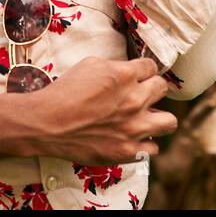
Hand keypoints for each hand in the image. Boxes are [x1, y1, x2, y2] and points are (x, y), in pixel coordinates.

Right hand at [18, 55, 176, 164]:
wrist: (47, 124)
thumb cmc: (64, 92)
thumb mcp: (89, 65)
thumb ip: (115, 67)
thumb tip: (128, 71)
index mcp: (125, 76)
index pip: (152, 67)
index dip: (144, 70)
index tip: (138, 75)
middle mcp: (135, 100)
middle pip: (162, 89)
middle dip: (152, 89)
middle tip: (141, 93)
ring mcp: (134, 128)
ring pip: (169, 121)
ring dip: (158, 117)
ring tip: (144, 117)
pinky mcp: (128, 151)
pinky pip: (152, 147)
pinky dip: (143, 142)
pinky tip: (131, 137)